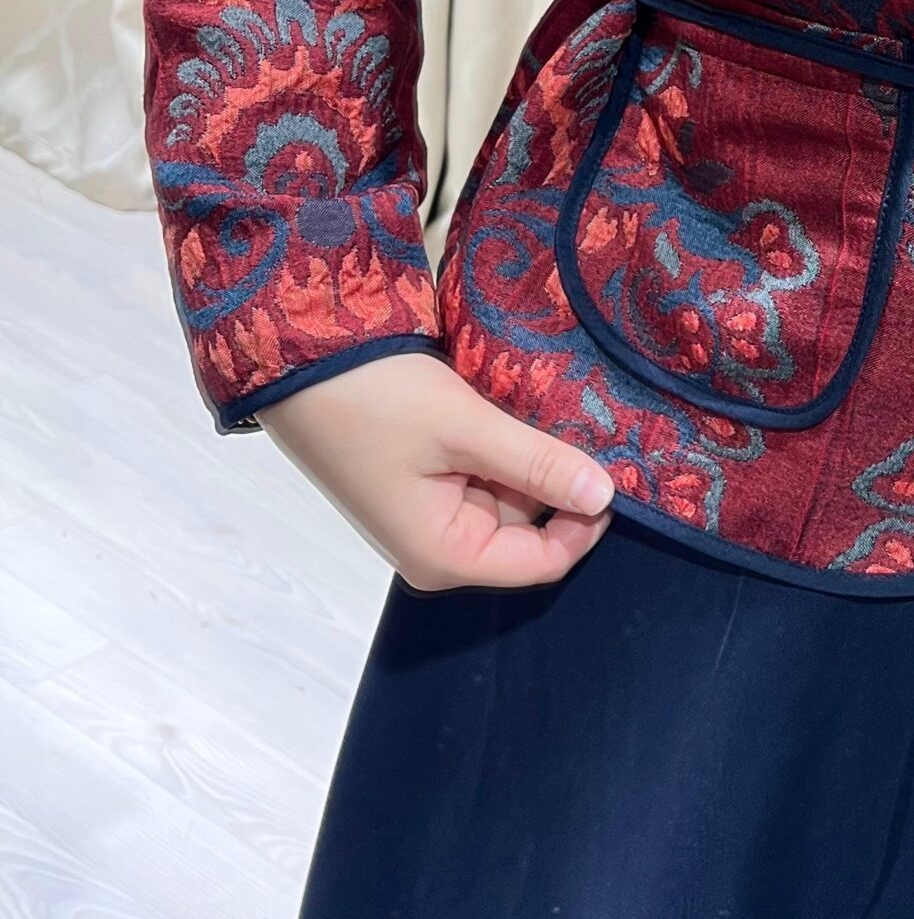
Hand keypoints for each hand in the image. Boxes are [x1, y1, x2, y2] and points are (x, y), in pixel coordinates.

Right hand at [258, 352, 614, 592]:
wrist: (296, 357)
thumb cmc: (373, 398)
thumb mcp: (465, 428)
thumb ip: (538, 464)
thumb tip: (606, 496)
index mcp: (444, 555)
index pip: (544, 561)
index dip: (586, 521)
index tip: (611, 467)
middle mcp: (438, 547)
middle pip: (530, 527)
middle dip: (555, 479)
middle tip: (578, 422)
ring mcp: (429, 512)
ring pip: (511, 494)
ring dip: (529, 456)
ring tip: (537, 407)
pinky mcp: (424, 480)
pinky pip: (484, 473)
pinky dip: (503, 445)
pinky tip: (509, 409)